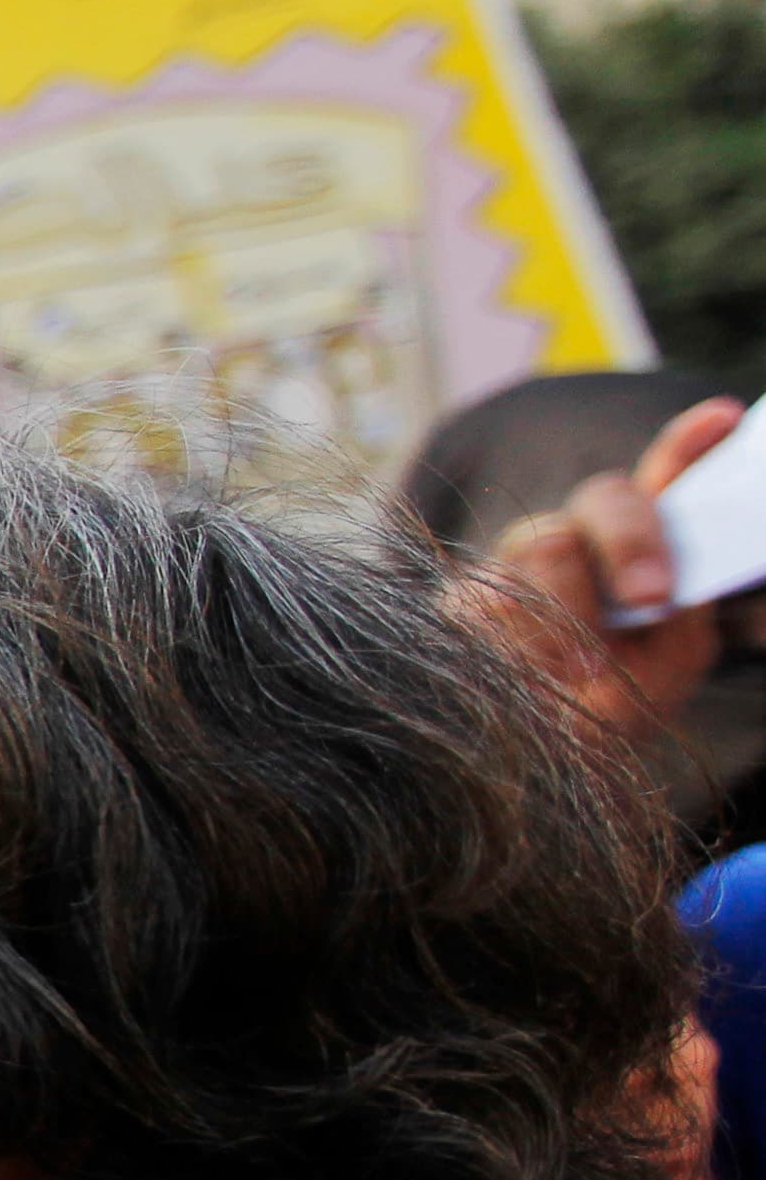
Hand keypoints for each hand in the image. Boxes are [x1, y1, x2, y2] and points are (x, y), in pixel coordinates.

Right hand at [488, 396, 743, 727]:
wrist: (527, 760)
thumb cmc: (606, 708)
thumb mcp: (665, 674)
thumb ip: (682, 627)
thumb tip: (667, 592)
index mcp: (631, 550)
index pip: (661, 481)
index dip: (686, 447)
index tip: (722, 419)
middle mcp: (571, 539)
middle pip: (600, 499)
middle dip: (633, 543)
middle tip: (654, 599)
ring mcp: (510, 564)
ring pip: (541, 549)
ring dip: (570, 611)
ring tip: (582, 673)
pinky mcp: (457, 601)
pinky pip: (482, 601)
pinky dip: (515, 643)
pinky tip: (526, 678)